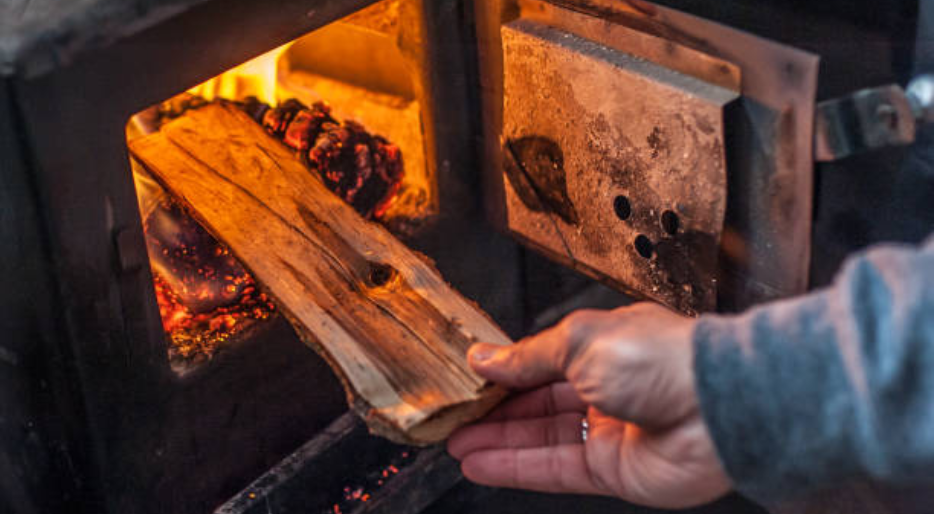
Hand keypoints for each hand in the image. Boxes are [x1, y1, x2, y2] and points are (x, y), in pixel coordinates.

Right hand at [447, 303, 730, 508]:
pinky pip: (553, 469)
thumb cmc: (662, 359)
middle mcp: (606, 388)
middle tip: (455, 417)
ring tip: (457, 443)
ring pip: (540, 439)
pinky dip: (515, 468)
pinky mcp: (612, 471)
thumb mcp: (579, 341)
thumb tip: (486, 357)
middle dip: (494, 411)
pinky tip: (483, 464)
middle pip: (537, 403)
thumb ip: (527, 357)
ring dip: (497, 442)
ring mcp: (608, 432)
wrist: (716, 408)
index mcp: (603, 346)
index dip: (504, 372)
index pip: (540, 362)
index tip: (469, 379)